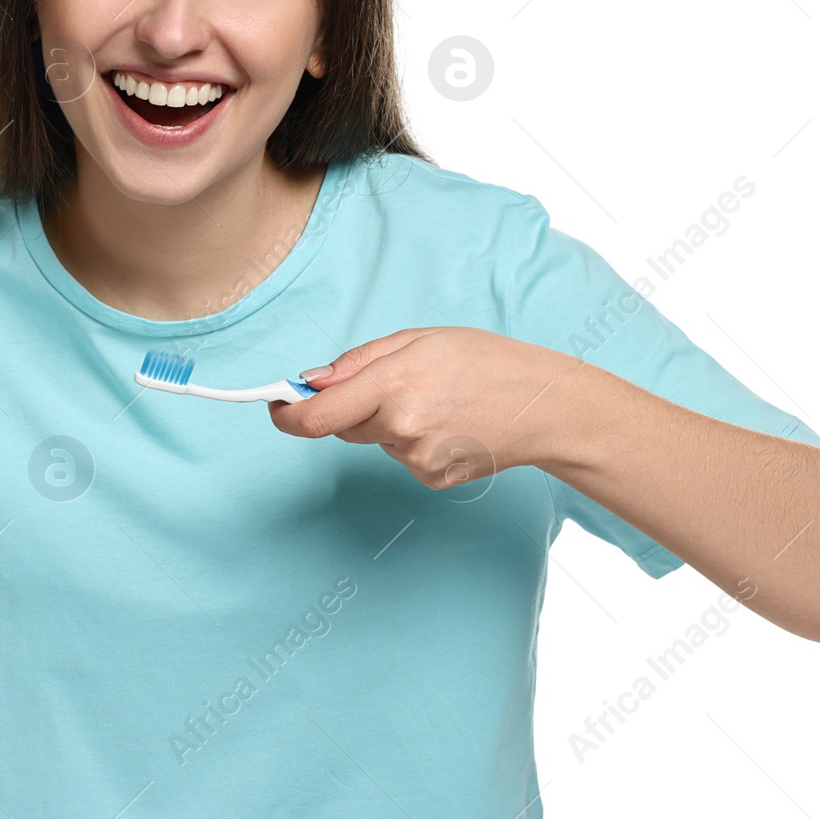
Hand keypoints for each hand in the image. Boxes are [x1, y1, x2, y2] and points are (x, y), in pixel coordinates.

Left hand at [267, 327, 563, 489]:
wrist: (544, 407)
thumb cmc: (486, 362)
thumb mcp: (420, 339)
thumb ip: (359, 361)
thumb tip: (311, 382)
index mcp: (394, 383)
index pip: (318, 416)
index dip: (287, 414)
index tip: (275, 406)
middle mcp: (401, 426)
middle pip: (342, 426)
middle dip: (350, 406)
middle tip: (392, 384)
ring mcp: (416, 458)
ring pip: (374, 440)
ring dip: (387, 421)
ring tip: (436, 401)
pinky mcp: (431, 479)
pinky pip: (400, 457)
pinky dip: (412, 440)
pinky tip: (447, 425)